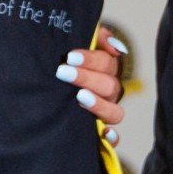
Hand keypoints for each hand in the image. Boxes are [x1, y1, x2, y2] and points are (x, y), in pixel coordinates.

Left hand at [56, 26, 128, 141]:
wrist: (57, 75)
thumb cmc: (69, 57)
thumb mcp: (82, 41)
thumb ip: (97, 36)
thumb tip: (115, 47)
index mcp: (109, 69)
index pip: (108, 63)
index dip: (91, 59)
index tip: (71, 56)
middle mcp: (110, 90)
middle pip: (110, 86)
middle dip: (87, 78)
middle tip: (64, 73)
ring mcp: (107, 111)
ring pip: (115, 112)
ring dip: (99, 104)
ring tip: (79, 97)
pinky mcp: (101, 129)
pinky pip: (115, 138)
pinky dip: (112, 137)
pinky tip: (103, 132)